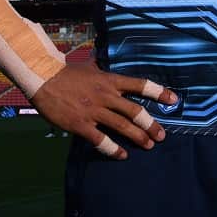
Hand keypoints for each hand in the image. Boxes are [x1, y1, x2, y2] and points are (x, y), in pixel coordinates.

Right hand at [30, 64, 177, 159]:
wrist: (42, 77)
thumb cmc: (65, 72)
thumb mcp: (89, 67)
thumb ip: (99, 69)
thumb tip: (101, 61)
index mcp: (110, 80)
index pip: (140, 85)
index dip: (159, 92)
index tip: (174, 100)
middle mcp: (106, 95)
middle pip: (135, 111)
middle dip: (151, 124)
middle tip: (161, 135)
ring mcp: (94, 111)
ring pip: (122, 126)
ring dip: (138, 137)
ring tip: (148, 145)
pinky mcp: (81, 124)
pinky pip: (101, 140)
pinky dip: (113, 149)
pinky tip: (122, 155)